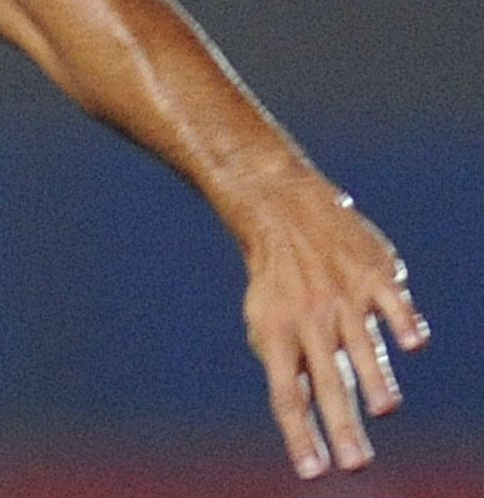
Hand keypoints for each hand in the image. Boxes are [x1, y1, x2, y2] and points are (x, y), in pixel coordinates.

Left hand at [235, 181, 428, 479]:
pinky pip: (392, 301)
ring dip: (375, 376)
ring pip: (361, 342)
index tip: (314, 473)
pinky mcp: (374, 275)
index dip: (300, 436)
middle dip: (343, 424)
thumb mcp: (269, 323)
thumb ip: (292, 369)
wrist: (282, 211)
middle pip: (328, 381)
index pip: (288, 396)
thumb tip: (304, 422)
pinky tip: (413, 344)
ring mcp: (343, 295)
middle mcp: (309, 319)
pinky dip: (403, 321)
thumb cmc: (278, 282)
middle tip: (357, 465)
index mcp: (277, 336)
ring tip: (384, 409)